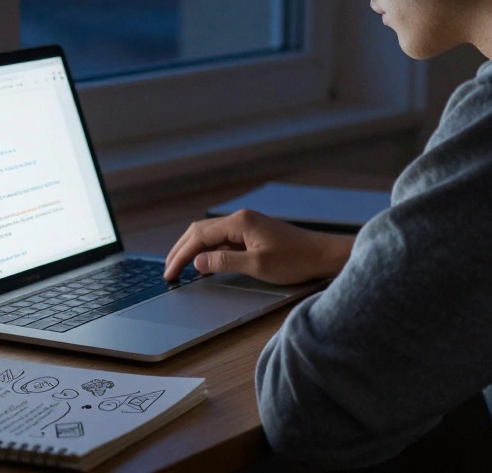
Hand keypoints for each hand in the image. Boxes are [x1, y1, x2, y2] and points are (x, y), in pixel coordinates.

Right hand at [162, 209, 354, 285]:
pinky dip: (208, 250)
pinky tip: (204, 262)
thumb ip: (224, 262)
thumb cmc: (296, 260)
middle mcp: (241, 218)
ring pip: (210, 234)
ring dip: (193, 249)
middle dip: (181, 250)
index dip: (180, 255)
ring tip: (179, 267)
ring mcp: (247, 224)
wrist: (323, 255)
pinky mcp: (253, 232)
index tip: (169, 273)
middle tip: (168, 271)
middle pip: (200, 231)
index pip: (199, 236)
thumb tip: (198, 261)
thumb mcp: (257, 266)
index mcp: (239, 222)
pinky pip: (223, 239)